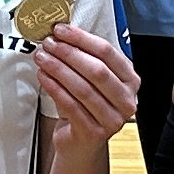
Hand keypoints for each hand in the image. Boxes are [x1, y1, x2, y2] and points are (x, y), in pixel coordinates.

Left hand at [29, 20, 136, 148]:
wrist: (82, 143)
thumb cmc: (87, 108)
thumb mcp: (92, 81)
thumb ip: (84, 59)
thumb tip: (61, 35)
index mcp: (130, 80)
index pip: (108, 53)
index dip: (82, 39)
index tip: (61, 30)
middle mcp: (126, 100)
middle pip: (97, 70)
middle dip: (69, 53)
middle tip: (49, 44)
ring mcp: (112, 119)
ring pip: (83, 88)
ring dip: (59, 69)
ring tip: (42, 58)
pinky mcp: (94, 133)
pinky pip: (71, 106)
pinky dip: (55, 89)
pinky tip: (44, 77)